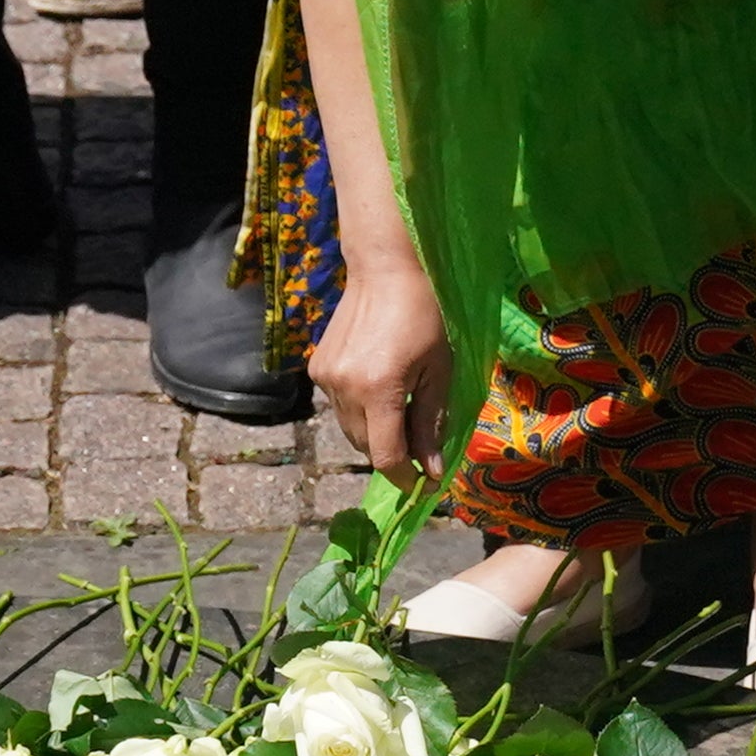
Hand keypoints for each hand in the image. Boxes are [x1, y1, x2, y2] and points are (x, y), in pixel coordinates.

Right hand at [309, 252, 452, 487]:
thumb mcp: (438, 373)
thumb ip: (431, 424)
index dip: (405, 478)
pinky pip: (339, 408)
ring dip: (375, 434)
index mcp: (379, 390)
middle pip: (366, 447)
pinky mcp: (317, 369)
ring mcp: (326, 379)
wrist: (384, 271)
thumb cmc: (424, 318)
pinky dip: (359, 412)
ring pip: (350, 431)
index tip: (423, 483)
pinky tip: (377, 389)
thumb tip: (431, 471)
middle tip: (419, 447)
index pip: (386, 456)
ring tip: (400, 414)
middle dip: (393, 455)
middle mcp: (345, 389)